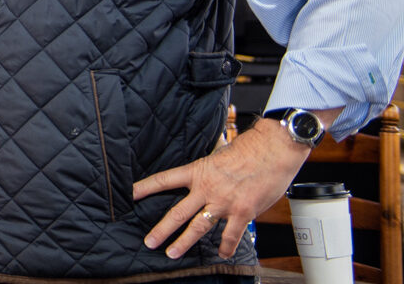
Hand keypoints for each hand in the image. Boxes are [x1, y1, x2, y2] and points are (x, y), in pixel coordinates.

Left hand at [133, 110, 336, 257]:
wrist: (273, 151)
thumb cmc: (249, 149)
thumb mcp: (219, 154)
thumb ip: (209, 168)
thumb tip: (203, 172)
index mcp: (198, 172)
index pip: (165, 179)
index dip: (145, 187)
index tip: (130, 193)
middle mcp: (207, 189)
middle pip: (177, 212)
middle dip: (161, 229)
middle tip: (149, 241)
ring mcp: (223, 202)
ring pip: (198, 227)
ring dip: (184, 242)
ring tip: (172, 253)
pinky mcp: (242, 212)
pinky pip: (230, 235)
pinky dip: (226, 246)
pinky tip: (221, 254)